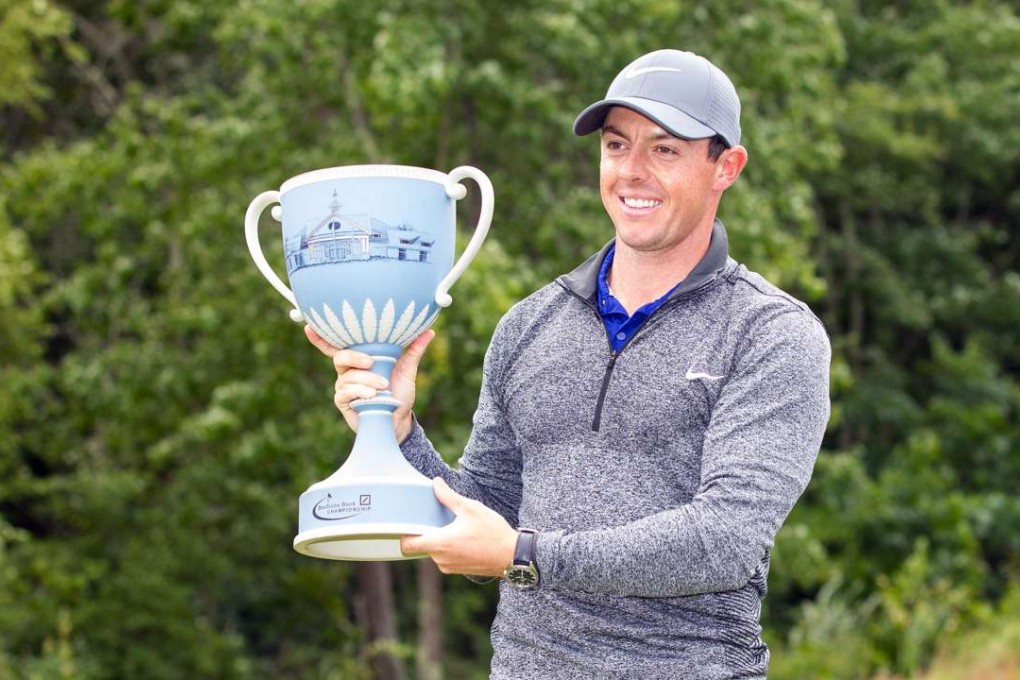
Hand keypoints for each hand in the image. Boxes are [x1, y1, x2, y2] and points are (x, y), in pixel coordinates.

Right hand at [305, 325, 434, 441]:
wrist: (399, 419)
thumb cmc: (399, 392)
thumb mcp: (407, 370)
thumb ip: (413, 350)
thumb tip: (428, 331)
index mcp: (359, 358)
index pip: (337, 344)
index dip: (321, 336)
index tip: (309, 325)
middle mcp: (348, 370)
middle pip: (340, 356)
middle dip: (354, 357)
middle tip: (371, 361)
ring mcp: (344, 386)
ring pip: (347, 376)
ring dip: (366, 380)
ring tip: (383, 386)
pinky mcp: (343, 402)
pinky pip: (345, 393)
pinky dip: (359, 392)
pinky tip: (371, 395)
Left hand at [401, 478, 517, 576]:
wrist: (513, 556)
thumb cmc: (492, 533)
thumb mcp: (471, 509)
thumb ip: (449, 497)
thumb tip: (436, 483)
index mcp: (440, 544)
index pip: (407, 545)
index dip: (405, 533)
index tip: (410, 521)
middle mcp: (441, 559)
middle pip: (422, 545)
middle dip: (428, 532)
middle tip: (438, 517)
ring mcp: (450, 567)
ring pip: (435, 551)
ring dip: (440, 539)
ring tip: (455, 526)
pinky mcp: (459, 570)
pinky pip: (446, 557)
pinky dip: (449, 547)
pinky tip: (464, 537)